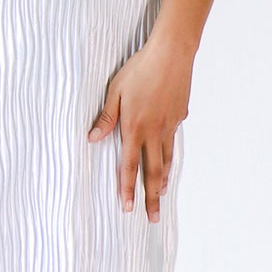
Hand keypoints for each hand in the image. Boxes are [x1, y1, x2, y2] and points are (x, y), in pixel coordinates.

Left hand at [86, 34, 192, 221]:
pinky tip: (169, 159)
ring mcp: (170, 125)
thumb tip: (92, 139)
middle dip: (152, 197)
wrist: (172, 53)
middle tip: (152, 217)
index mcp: (135, 128)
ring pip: (167, 159)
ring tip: (161, 194)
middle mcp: (154, 132)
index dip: (127, 189)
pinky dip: (171, 155)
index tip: (127, 208)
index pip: (129, 166)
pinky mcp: (180, 116)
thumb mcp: (116, 90)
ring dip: (163, 180)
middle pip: (153, 172)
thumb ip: (106, 117)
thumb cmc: (140, 69)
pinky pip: (173, 140)